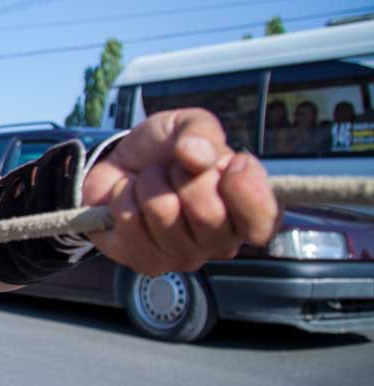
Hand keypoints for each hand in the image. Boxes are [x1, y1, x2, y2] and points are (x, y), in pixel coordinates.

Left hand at [82, 109, 279, 275]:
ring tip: (151, 180)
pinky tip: (131, 197)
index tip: (231, 161)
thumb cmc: (166, 150)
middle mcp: (219, 242)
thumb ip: (201, 131)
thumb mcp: (189, 125)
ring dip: (150, 182)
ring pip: (164, 213)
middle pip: (208, 214)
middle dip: (184, 176)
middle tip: (176, 169)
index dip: (246, 188)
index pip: (264, 219)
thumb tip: (198, 156)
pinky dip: (124, 195)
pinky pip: (130, 220)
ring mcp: (182, 256)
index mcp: (246, 212)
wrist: (120, 163)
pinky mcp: (145, 261)